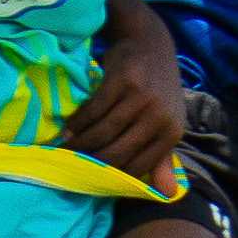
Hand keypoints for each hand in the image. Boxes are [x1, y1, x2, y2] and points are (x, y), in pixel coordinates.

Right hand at [60, 0, 185, 192]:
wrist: (150, 43)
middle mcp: (159, 116)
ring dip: (80, 144)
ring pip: (103, 132)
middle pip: (117, 152)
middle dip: (92, 163)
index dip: (113, 177)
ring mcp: (141, 98)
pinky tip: (68, 128)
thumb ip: (163, 159)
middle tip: (71, 168)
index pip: (138, 166)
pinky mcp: (122, 81)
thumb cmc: (157, 89)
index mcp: (171, 132)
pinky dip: (78, 122)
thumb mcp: (166, 121)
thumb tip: (168, 195)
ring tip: (66, 149)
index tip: (92, 180)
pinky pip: (93, 110)